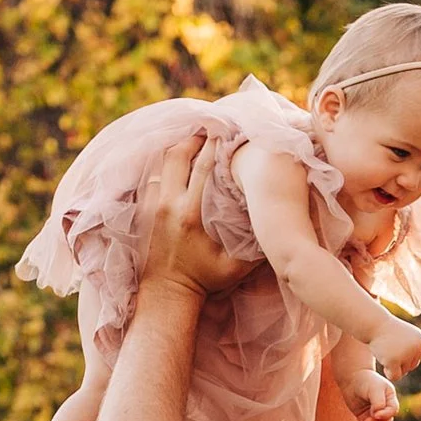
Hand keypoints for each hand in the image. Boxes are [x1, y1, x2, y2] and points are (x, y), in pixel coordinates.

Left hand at [135, 124, 239, 295]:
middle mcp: (169, 204)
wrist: (168, 291)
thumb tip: (275, 222)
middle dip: (194, 138)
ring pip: (162, 162)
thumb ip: (255, 246)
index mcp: (191, 214)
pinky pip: (153, 175)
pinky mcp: (145, 209)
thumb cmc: (205, 279)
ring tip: (196, 139)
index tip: (227, 132)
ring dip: (179, 148)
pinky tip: (179, 160)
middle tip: (210, 129)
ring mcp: (153, 205)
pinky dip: (165, 164)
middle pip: (177, 154)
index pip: (202, 167)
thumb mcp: (236, 266)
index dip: (215, 145)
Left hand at [351, 365, 397, 420]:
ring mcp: (374, 414)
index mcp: (390, 399)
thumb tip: (377, 415)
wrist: (351, 378)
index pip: (392, 411)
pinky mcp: (365, 417)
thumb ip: (378, 402)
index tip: (375, 414)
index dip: (385, 415)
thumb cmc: (365, 381)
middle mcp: (384, 407)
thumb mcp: (374, 388)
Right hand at [373, 312, 420, 380]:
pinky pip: (395, 376)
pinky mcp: (395, 361)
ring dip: (394, 366)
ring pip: (403, 372)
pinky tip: (384, 360)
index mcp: (420, 340)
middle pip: (412, 366)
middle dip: (401, 361)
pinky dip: (389, 372)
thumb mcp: (406, 336)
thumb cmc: (389, 330)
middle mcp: (416, 348)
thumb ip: (413, 349)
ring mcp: (406, 354)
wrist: (375, 324)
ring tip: (388, 349)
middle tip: (393, 346)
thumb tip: (409, 367)